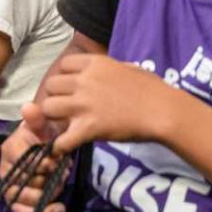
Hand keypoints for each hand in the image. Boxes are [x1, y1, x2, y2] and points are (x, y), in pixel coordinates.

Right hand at [0, 103, 68, 211]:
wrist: (44, 147)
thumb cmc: (42, 137)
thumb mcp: (42, 125)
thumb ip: (37, 119)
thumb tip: (29, 107)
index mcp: (9, 149)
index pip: (21, 161)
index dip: (41, 165)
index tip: (56, 161)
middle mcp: (5, 169)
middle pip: (24, 182)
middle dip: (46, 180)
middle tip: (61, 171)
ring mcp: (10, 186)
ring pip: (22, 198)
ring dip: (45, 195)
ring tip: (60, 186)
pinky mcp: (17, 201)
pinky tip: (60, 208)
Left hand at [40, 52, 166, 155]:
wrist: (164, 111)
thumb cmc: (153, 90)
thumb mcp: (128, 68)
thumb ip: (111, 68)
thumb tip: (109, 69)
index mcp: (93, 64)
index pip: (63, 65)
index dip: (65, 76)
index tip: (72, 87)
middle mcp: (83, 81)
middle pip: (50, 86)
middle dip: (56, 95)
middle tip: (66, 107)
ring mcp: (83, 104)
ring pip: (48, 108)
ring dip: (54, 117)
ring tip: (65, 124)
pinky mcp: (88, 127)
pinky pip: (62, 139)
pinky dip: (60, 146)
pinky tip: (63, 148)